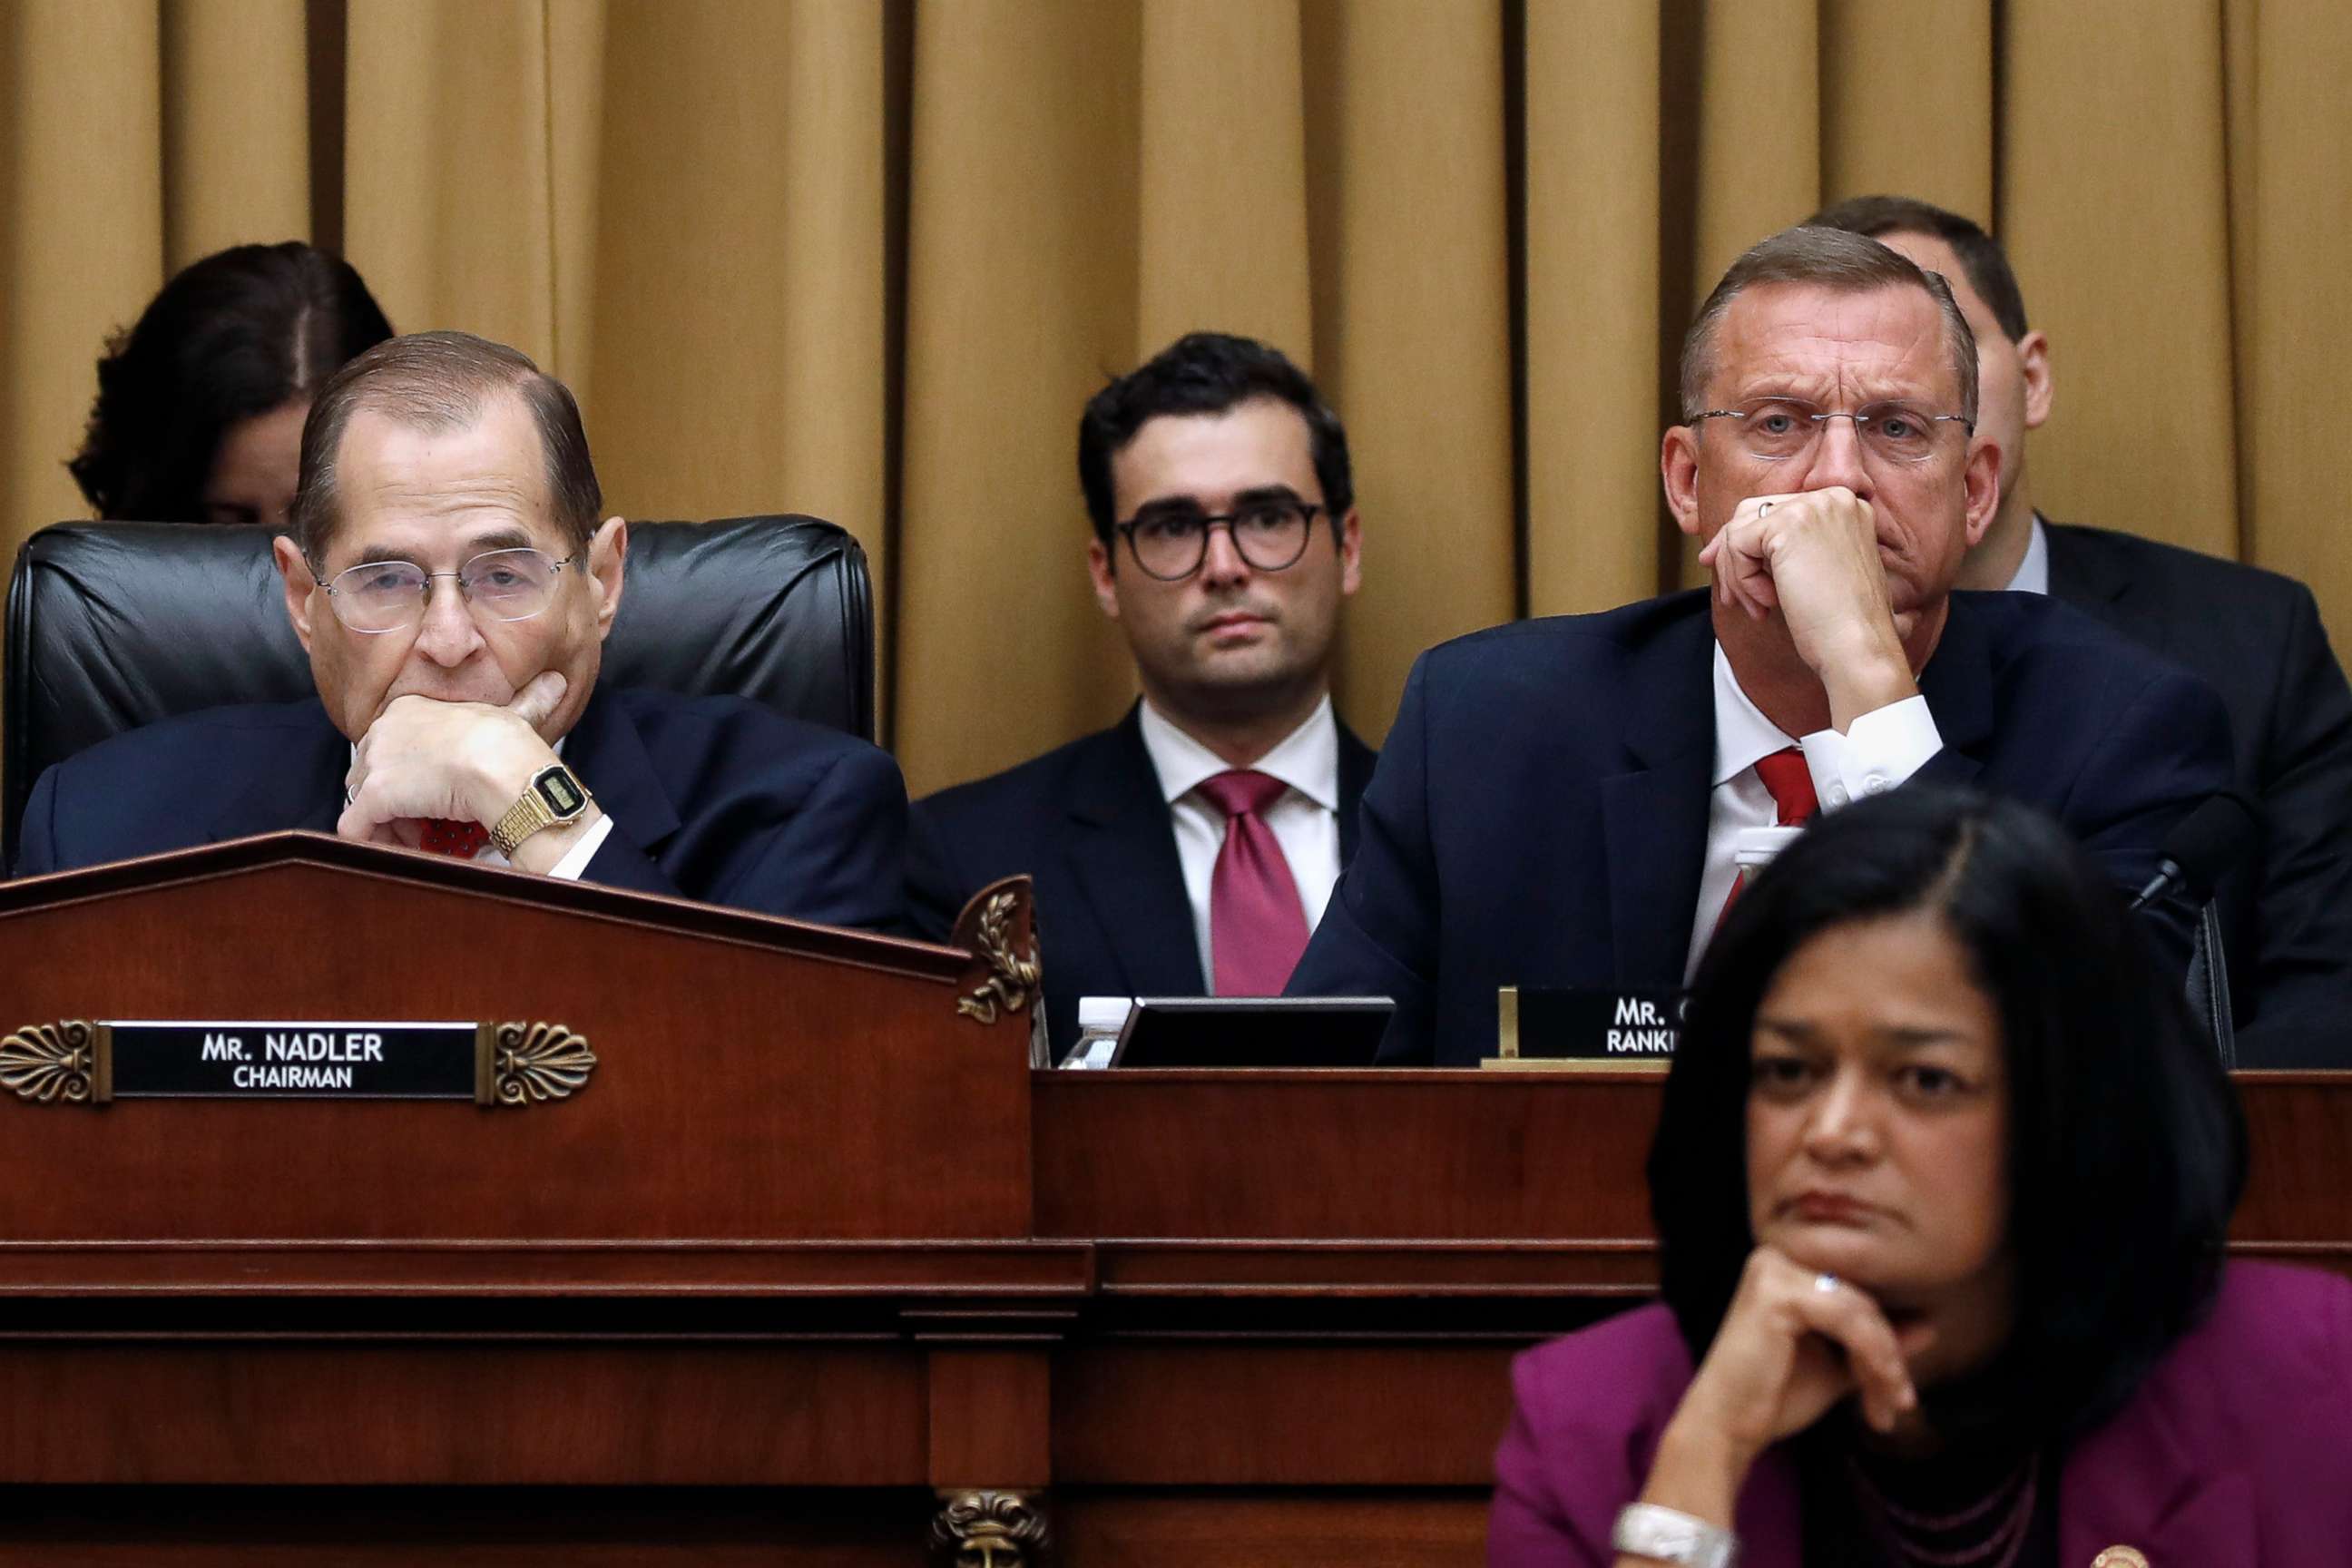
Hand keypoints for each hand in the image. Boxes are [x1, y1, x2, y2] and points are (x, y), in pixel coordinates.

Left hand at [338, 672, 568, 847]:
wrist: (501, 762)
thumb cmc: (510, 741)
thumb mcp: (516, 714)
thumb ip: (530, 701)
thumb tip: (557, 684)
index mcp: (408, 708)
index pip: (390, 745)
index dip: (410, 773)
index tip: (436, 791)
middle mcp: (382, 730)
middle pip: (369, 772)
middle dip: (395, 800)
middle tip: (428, 820)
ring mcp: (375, 763)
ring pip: (362, 801)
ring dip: (390, 824)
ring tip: (424, 838)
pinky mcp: (374, 796)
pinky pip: (355, 827)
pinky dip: (375, 843)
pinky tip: (407, 851)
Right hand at [1638, 1246, 1936, 1525]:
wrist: (1728, 1427)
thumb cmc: (1774, 1396)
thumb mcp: (1837, 1366)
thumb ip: (1876, 1344)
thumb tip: (1930, 1325)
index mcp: (1787, 1268)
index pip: (1856, 1294)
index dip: (1888, 1339)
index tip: (1903, 1388)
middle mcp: (1777, 1257)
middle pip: (1861, 1301)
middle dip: (1889, 1356)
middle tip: (1902, 1402)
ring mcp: (1774, 1272)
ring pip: (1859, 1312)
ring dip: (1885, 1363)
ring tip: (1890, 1405)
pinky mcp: (1777, 1294)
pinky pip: (1847, 1321)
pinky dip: (1872, 1358)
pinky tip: (1879, 1393)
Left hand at [1696, 488, 1917, 727]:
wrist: (1858, 647)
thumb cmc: (1838, 623)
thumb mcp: (1813, 572)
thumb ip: (1782, 549)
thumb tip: (1718, 547)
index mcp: (1845, 506)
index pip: (1777, 511)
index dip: (1747, 544)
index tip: (1733, 577)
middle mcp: (1833, 498)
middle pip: (1753, 513)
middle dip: (1733, 557)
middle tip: (1730, 598)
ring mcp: (1813, 506)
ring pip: (1740, 529)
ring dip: (1737, 575)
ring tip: (1757, 608)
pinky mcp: (1789, 524)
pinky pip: (1737, 544)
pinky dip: (1742, 579)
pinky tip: (1767, 604)